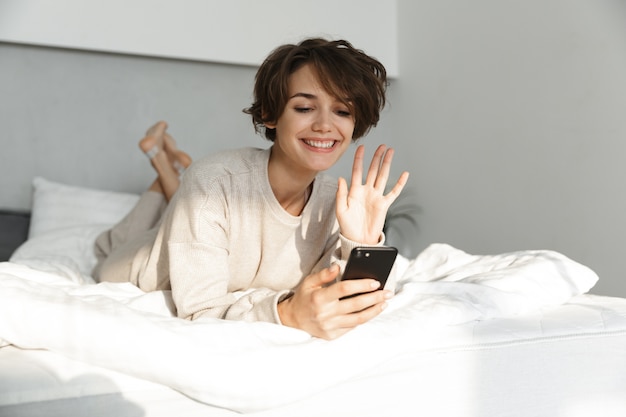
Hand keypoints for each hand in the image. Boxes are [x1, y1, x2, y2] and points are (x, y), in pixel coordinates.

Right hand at [277, 265, 391, 339]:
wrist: (293, 320)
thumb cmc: (304, 298)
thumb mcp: (309, 282)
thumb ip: (324, 274)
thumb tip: (338, 266)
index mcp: (319, 298)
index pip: (344, 289)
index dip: (361, 285)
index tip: (375, 282)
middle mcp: (325, 314)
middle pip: (356, 305)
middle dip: (374, 298)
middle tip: (388, 292)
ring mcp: (329, 326)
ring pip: (358, 319)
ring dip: (374, 311)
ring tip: (384, 303)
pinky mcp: (332, 335)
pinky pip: (352, 327)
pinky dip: (364, 319)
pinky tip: (372, 311)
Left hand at [336, 144, 408, 243]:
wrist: (358, 239)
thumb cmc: (348, 226)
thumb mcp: (341, 210)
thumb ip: (341, 194)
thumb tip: (341, 178)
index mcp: (354, 191)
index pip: (357, 171)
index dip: (359, 159)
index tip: (361, 147)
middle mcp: (367, 191)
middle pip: (373, 170)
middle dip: (377, 158)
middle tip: (382, 146)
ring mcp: (376, 197)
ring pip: (383, 176)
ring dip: (387, 164)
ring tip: (390, 152)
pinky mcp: (384, 205)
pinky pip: (393, 192)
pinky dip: (400, 183)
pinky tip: (404, 174)